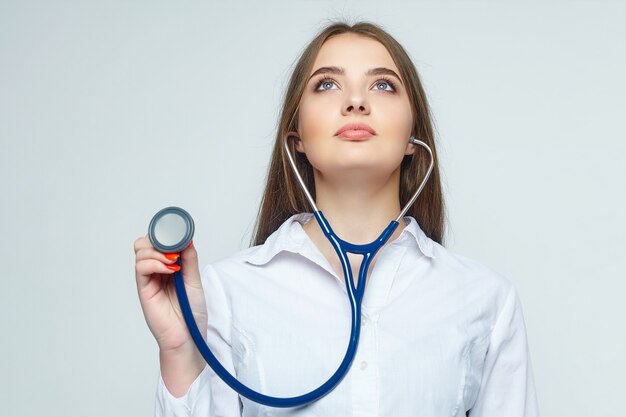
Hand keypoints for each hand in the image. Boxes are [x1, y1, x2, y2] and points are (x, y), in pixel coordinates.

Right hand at [133, 236, 207, 351]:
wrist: (187, 337)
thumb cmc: (191, 313)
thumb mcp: (194, 281)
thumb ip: (190, 261)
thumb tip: (187, 240)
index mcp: (169, 267)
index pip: (159, 242)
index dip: (166, 234)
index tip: (180, 234)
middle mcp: (156, 271)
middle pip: (145, 243)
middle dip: (159, 239)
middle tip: (175, 249)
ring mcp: (149, 279)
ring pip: (140, 251)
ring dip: (157, 251)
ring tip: (174, 262)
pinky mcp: (144, 289)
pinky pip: (141, 267)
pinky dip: (154, 262)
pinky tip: (169, 269)